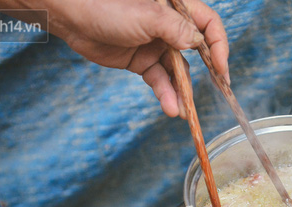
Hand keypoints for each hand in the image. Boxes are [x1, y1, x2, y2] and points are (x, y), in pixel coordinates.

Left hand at [0, 0, 229, 117]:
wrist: (72, 17)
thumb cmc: (107, 6)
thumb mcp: (147, 16)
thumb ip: (176, 30)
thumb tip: (199, 44)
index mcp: (175, 9)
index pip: (208, 25)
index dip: (218, 45)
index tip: (220, 67)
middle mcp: (169, 28)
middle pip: (196, 53)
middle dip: (206, 74)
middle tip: (218, 92)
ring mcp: (156, 46)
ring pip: (178, 72)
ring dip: (182, 92)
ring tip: (184, 111)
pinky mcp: (142, 62)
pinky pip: (159, 81)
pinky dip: (165, 94)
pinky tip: (171, 108)